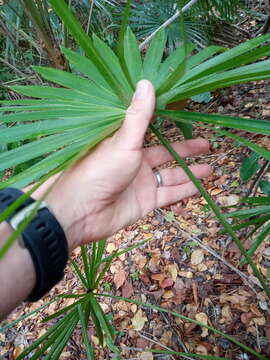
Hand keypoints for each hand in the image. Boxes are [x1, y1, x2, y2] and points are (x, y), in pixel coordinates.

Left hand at [35, 81, 211, 249]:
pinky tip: (202, 186)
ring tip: (212, 167)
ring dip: (191, 172)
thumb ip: (138, 116)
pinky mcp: (145, 202)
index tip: (185, 117)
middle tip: (207, 144)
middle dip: (187, 150)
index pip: (151, 132)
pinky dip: (186, 191)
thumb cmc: (98, 170)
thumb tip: (146, 82)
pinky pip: (170, 195)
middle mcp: (135, 162)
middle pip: (166, 154)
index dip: (169, 125)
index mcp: (126, 144)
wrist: (81, 211)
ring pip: (172, 176)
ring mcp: (141, 183)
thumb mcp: (122, 141)